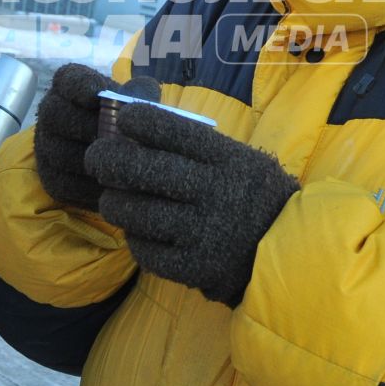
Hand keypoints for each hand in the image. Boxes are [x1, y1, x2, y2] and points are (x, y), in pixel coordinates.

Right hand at [34, 64, 160, 212]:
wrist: (117, 161)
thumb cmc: (126, 123)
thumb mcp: (136, 105)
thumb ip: (140, 95)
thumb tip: (145, 89)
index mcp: (71, 87)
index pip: (66, 79)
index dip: (77, 85)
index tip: (96, 94)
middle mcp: (51, 112)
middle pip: (54, 114)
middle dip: (83, 125)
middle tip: (110, 135)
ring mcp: (46, 146)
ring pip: (57, 151)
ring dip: (87, 158)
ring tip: (116, 162)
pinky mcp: (51, 178)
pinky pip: (63, 182)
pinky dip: (87, 187)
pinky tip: (110, 186)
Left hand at [84, 102, 298, 306]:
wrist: (288, 252)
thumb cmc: (252, 196)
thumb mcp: (239, 159)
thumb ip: (197, 145)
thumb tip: (136, 124)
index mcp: (228, 160)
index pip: (173, 131)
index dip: (139, 120)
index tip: (123, 118)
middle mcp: (216, 193)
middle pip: (146, 169)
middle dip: (109, 159)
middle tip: (96, 158)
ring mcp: (205, 232)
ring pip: (137, 213)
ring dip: (114, 203)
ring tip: (112, 199)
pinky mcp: (196, 267)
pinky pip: (147, 251)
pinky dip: (134, 239)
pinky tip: (136, 232)